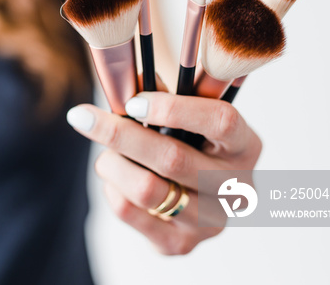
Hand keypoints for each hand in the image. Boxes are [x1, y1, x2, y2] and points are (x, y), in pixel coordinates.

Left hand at [66, 91, 261, 254]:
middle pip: (172, 158)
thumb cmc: (186, 139)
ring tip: (105, 154)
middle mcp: (236, 188)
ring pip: (147, 190)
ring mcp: (210, 222)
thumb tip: (129, 85)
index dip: (174, 109)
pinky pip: (130, 213)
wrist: (190, 188)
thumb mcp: (187, 113)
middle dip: (120, 134)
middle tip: (83, 117)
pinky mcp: (179, 244)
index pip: (221, 122)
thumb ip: (163, 94)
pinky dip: (112, 189)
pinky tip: (114, 178)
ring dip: (113, 164)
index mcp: (245, 145)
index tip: (132, 101)